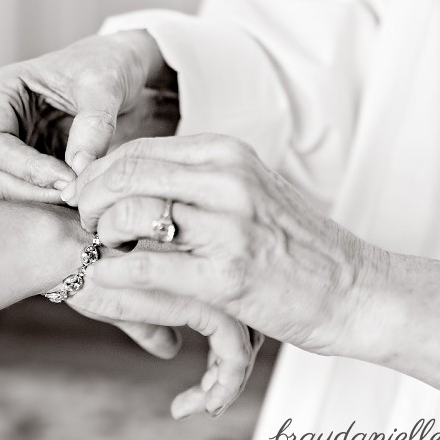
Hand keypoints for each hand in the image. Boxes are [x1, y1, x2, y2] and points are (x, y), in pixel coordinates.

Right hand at [0, 30, 167, 202]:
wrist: (128, 68)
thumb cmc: (110, 63)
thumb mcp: (105, 83)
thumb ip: (93, 123)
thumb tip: (79, 167)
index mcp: (4, 92)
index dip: (26, 167)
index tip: (66, 178)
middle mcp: (4, 121)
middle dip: (33, 189)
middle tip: (75, 196)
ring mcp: (19, 145)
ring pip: (10, 188)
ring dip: (40, 201)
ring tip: (80, 200)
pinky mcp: (37, 164)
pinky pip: (32, 192)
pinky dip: (49, 203)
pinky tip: (77, 206)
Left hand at [63, 134, 375, 357]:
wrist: (356, 289)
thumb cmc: (295, 244)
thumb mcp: (249, 189)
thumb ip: (198, 178)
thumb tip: (133, 178)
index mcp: (228, 154)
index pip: (139, 150)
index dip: (100, 173)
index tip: (86, 195)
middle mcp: (227, 180)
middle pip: (126, 174)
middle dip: (89, 198)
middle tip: (84, 222)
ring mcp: (229, 227)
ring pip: (131, 214)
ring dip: (101, 234)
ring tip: (104, 249)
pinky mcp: (227, 276)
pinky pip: (146, 267)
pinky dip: (115, 272)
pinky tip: (107, 278)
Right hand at [65, 274, 261, 418]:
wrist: (70, 254)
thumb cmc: (86, 270)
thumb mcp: (128, 303)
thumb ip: (154, 323)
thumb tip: (171, 347)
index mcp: (197, 266)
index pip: (233, 313)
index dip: (223, 354)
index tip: (200, 386)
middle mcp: (212, 270)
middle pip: (247, 328)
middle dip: (227, 372)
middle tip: (203, 402)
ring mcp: (213, 284)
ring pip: (246, 344)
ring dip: (225, 386)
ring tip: (195, 407)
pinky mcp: (207, 303)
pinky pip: (235, 354)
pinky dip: (224, 386)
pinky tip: (200, 404)